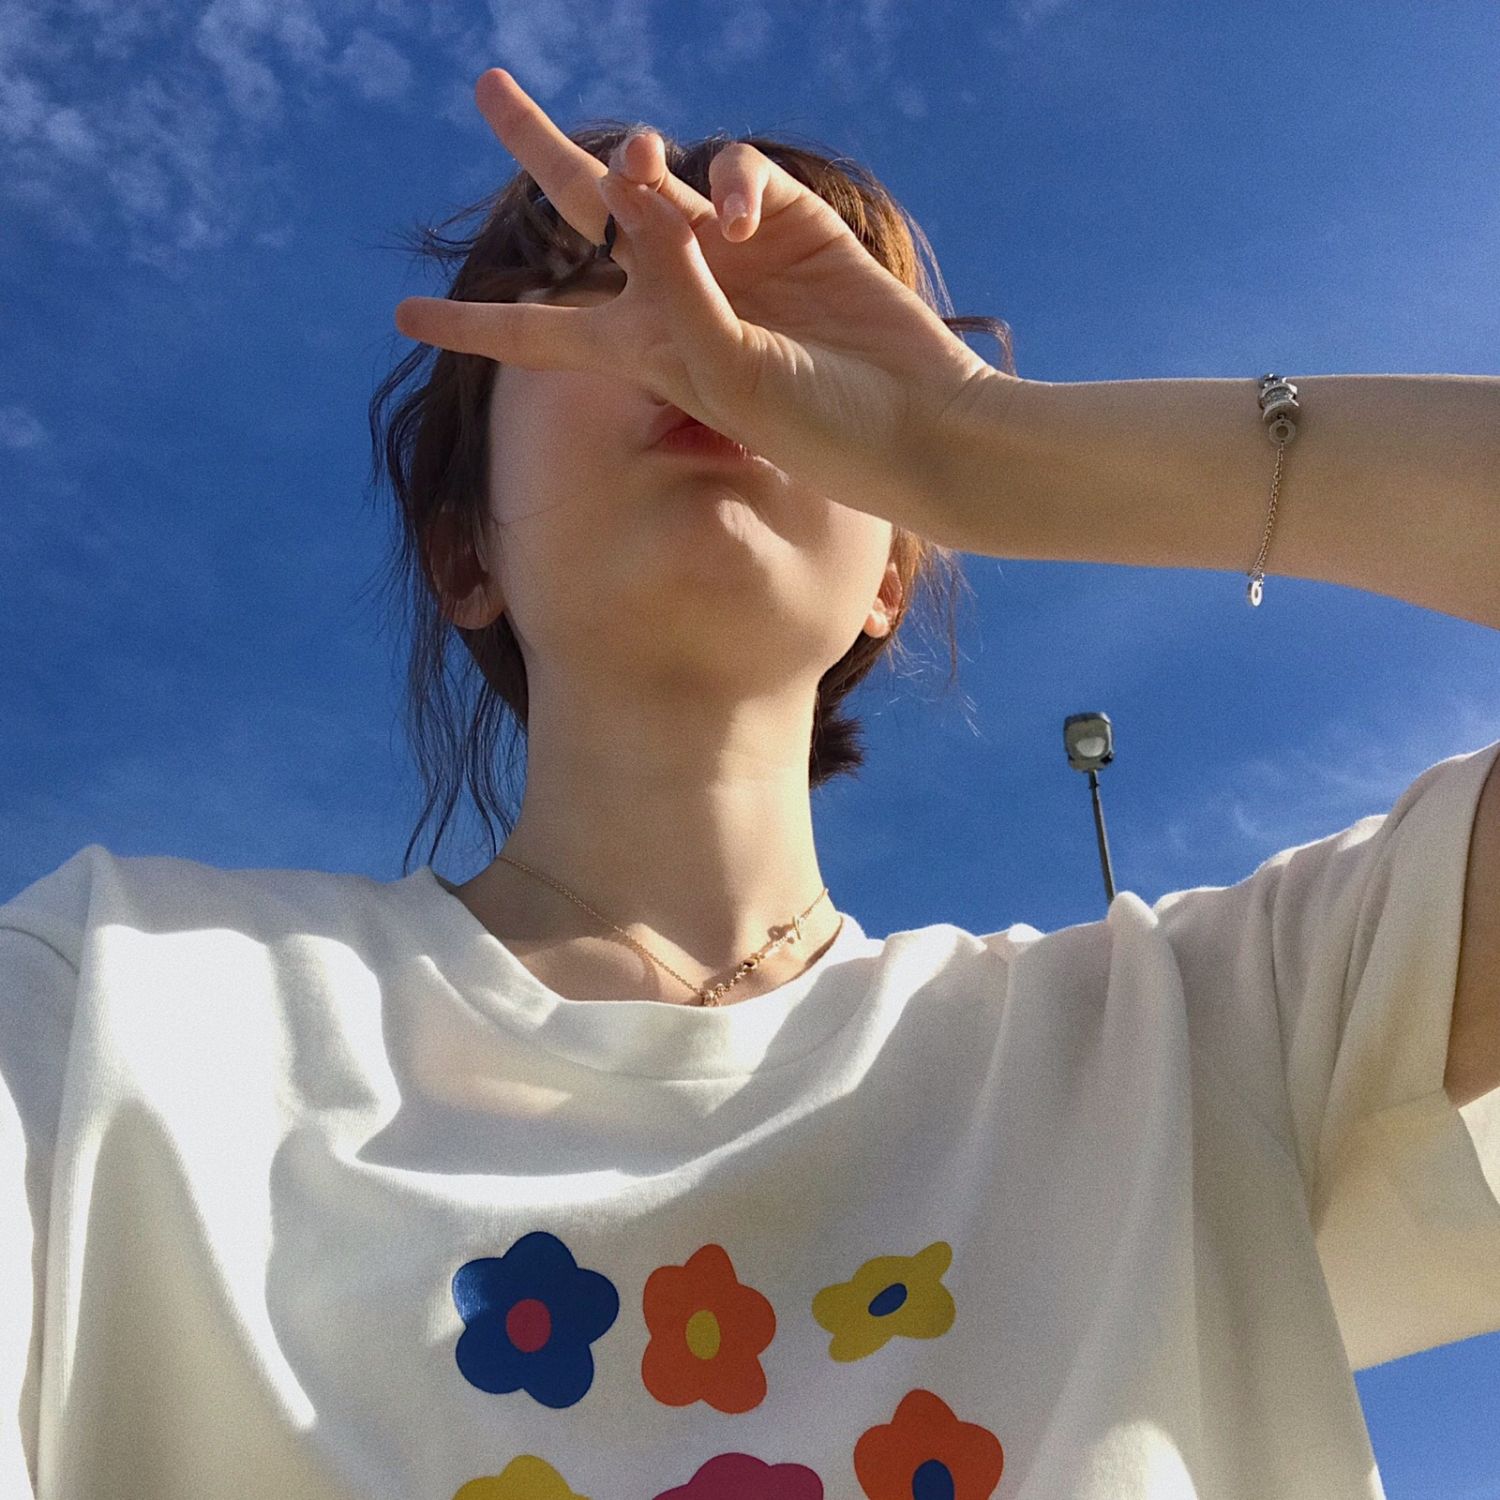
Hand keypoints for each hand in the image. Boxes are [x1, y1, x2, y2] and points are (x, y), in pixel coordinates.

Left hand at [394, 68, 1018, 547]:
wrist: (913, 421)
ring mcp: (731, 253)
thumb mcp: (724, 370)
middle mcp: (675, 292)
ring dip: (632, 162)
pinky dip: (730, 185)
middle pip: (584, 209)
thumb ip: (672, 280)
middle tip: (486, 84)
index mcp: (642, 350)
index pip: (540, 333)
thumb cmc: (813, 424)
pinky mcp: (787, 219)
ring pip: (658, 171)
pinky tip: (740, 223)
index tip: (401, 320)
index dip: (471, 326)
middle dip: (536, 148)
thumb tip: (628, 180)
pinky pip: (737, 173)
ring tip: (635, 164)